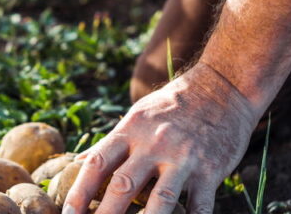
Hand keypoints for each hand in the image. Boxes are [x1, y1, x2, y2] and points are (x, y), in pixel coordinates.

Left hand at [63, 63, 259, 213]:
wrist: (222, 89)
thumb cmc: (173, 105)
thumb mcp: (138, 114)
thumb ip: (112, 142)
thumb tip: (78, 162)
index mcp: (131, 130)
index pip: (97, 163)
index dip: (79, 191)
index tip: (68, 213)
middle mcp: (155, 144)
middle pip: (123, 185)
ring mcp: (184, 159)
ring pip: (161, 200)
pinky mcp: (211, 171)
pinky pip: (199, 207)